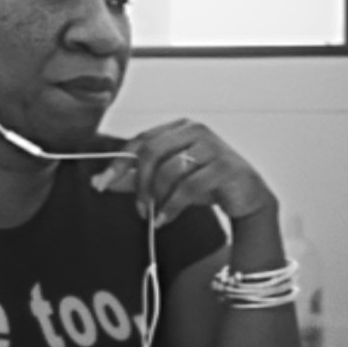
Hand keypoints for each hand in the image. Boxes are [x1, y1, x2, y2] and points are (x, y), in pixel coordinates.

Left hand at [90, 118, 276, 226]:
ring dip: (157, 197)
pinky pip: (189, 186)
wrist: (247, 197)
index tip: (101, 184)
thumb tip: (99, 181)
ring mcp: (212, 146)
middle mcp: (196, 130)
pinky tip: (165, 219)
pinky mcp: (224, 166)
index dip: (118, 163)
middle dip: (139, 183)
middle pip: (152, 152)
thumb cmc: (208, 184)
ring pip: (170, 169)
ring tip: (154, 215)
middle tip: (138, 207)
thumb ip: (135, 179)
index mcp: (179, 127)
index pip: (141, 140)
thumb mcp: (167, 181)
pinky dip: (172, 206)